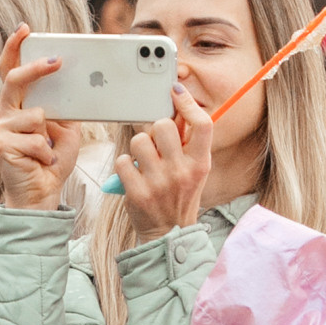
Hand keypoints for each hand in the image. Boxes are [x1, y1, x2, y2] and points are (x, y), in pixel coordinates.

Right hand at [0, 26, 82, 212]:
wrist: (41, 192)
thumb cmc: (50, 158)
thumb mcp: (66, 126)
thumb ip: (64, 105)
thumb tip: (79, 82)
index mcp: (16, 103)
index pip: (11, 69)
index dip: (15, 48)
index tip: (25, 29)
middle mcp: (3, 112)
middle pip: (16, 80)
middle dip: (37, 69)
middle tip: (57, 61)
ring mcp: (0, 129)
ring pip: (34, 115)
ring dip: (49, 134)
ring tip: (47, 149)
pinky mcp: (3, 147)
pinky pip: (36, 140)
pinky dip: (47, 153)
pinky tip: (43, 161)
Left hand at [113, 82, 213, 235]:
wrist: (168, 234)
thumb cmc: (180, 195)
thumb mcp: (194, 170)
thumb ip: (187, 143)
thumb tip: (174, 108)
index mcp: (201, 163)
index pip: (203, 124)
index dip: (188, 103)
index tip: (175, 91)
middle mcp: (183, 172)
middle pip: (163, 125)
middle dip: (154, 130)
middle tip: (156, 145)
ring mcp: (160, 183)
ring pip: (139, 140)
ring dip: (137, 149)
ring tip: (144, 163)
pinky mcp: (138, 193)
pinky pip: (122, 160)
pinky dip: (124, 165)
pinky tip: (133, 175)